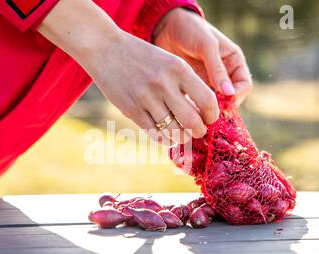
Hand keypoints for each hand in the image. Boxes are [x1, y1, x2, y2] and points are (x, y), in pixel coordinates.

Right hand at [38, 0, 218, 143]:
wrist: (106, 49)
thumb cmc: (142, 56)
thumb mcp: (168, 61)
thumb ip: (185, 84)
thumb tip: (201, 113)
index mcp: (178, 69)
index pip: (207, 100)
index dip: (212, 115)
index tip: (210, 118)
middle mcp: (164, 84)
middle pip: (192, 121)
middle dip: (199, 131)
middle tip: (198, 131)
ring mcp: (146, 99)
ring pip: (173, 131)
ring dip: (181, 137)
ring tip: (181, 134)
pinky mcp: (132, 110)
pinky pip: (154, 133)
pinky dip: (164, 139)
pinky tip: (166, 136)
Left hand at [153, 8, 252, 105]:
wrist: (166, 26)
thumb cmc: (190, 29)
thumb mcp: (207, 45)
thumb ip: (217, 68)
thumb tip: (229, 93)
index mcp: (233, 62)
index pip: (244, 85)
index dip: (237, 95)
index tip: (226, 100)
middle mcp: (223, 74)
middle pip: (230, 98)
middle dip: (223, 107)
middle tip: (212, 113)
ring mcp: (207, 81)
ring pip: (214, 103)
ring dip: (209, 110)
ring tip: (200, 115)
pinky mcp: (192, 86)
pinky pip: (198, 102)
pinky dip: (195, 108)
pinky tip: (188, 110)